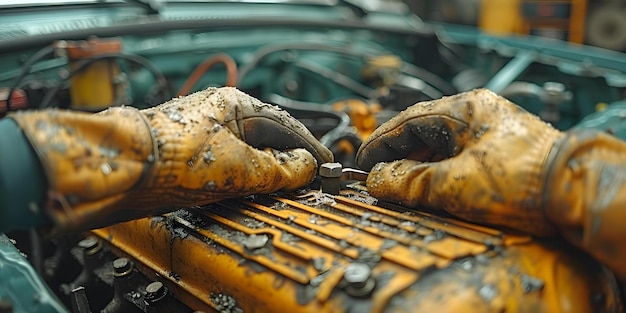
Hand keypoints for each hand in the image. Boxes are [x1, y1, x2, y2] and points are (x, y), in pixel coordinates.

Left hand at [11, 87, 332, 231]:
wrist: (121, 170)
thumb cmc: (173, 156)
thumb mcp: (239, 166)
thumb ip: (278, 168)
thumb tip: (304, 168)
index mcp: (233, 105)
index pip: (283, 124)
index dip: (307, 146)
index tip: (324, 163)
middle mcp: (217, 116)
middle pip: (264, 138)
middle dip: (288, 159)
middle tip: (307, 179)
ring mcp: (201, 136)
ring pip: (245, 153)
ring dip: (266, 171)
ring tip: (284, 188)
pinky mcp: (186, 157)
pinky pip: (227, 165)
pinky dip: (245, 178)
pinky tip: (251, 190)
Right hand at [356, 89, 561, 235]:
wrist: (575, 193)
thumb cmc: (525, 180)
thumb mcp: (454, 184)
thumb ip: (409, 182)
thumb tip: (378, 181)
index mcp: (463, 109)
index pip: (406, 121)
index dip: (379, 144)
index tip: (362, 161)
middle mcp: (476, 114)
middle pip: (422, 131)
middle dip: (396, 155)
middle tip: (376, 176)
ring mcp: (489, 131)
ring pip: (440, 145)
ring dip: (416, 164)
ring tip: (398, 185)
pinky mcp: (500, 151)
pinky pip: (457, 156)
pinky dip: (437, 170)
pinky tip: (429, 186)